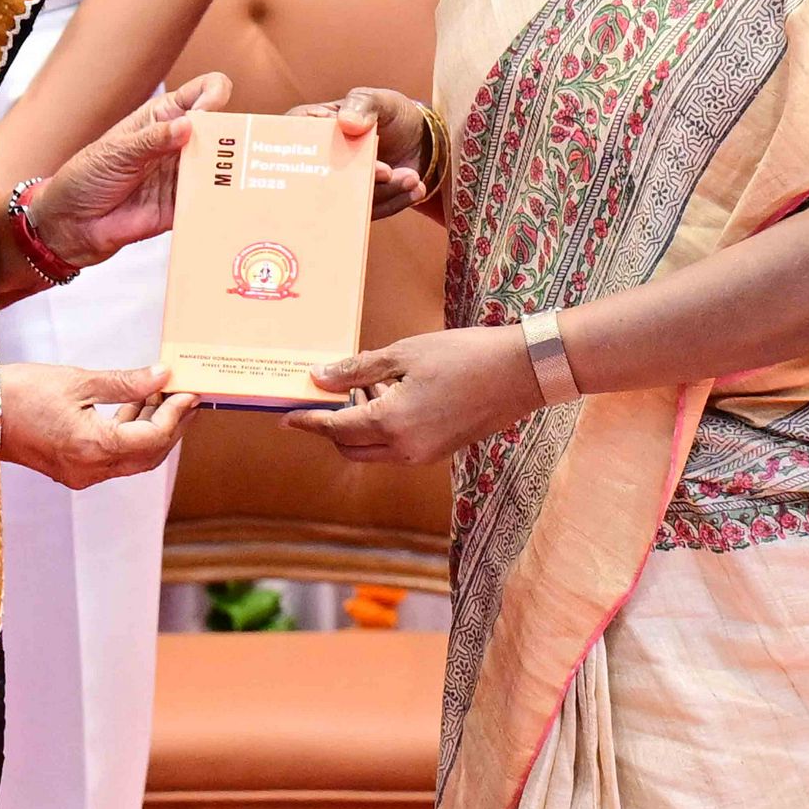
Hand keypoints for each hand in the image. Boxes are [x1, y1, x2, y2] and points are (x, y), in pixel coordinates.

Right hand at [0, 362, 198, 488]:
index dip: (177, 415)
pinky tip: (132, 407)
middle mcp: (90, 470)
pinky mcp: (70, 469)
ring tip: (161, 395)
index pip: (153, 438)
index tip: (190, 392)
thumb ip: (125, 383)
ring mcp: (79, 474)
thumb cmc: (18, 393)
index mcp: (94, 448)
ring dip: (150, 430)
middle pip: (148, 455)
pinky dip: (127, 435)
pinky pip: (111, 457)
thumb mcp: (78, 380)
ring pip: (131, 458)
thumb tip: (161, 376)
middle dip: (171, 426)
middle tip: (185, 396)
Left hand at [29, 73, 232, 268]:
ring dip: (228, 171)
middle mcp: (179, 144)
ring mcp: (183, 175)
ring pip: (219, 167)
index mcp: (163, 117)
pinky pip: (208, 202)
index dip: (213, 94)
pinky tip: (225, 202)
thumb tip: (189, 125)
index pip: (200, 94)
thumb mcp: (116, 152)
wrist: (72, 223)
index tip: (211, 108)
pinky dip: (218, 202)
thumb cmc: (87, 176)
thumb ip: (152, 139)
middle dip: (230, 136)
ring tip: (233, 176)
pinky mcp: (183, 206)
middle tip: (230, 147)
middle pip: (219, 131)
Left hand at [285, 325, 535, 466]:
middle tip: (330, 394)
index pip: (335, 428)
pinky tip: (393, 397)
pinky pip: (396, 450)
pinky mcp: (439, 453)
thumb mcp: (405, 354)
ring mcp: (423, 455)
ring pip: (373, 452)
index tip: (286, 417)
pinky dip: (383, 431)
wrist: (522, 372)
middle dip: (331, 427)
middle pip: (349, 448)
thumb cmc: (466, 355)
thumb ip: (358, 370)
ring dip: (359, 429)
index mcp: (392, 422)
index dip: (308, 422)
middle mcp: (404, 449)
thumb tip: (320, 378)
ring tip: (370, 387)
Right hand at [292, 87, 432, 221]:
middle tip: (388, 171)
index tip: (352, 141)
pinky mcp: (356, 205)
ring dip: (384, 191)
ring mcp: (338, 186)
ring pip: (350, 198)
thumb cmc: (391, 114)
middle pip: (324, 177)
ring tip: (412, 177)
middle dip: (358, 176)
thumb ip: (364, 104)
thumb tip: (347, 123)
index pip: (298, 140)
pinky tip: (416, 189)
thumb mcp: (380, 101)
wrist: (419, 141)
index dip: (316, 147)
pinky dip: (394, 202)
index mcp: (311, 128)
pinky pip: (371, 211)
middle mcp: (319, 161)